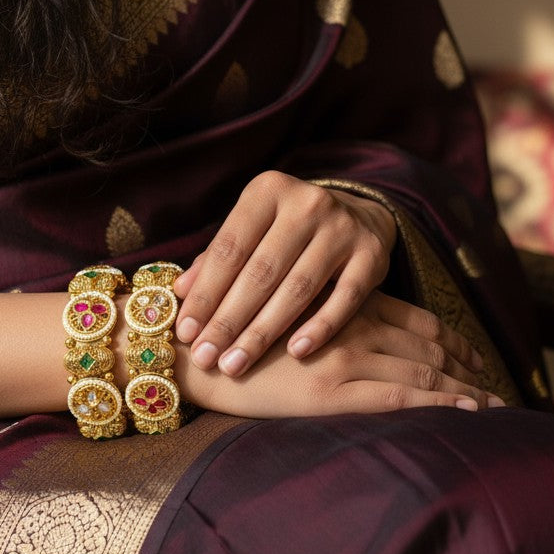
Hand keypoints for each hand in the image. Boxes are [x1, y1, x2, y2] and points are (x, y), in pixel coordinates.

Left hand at [174, 171, 399, 376]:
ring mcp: (344, 227)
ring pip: (298, 289)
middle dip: (228, 320)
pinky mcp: (373, 255)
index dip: (205, 293)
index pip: (229, 248)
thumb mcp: (252, 232)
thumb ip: (217, 260)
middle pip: (260, 271)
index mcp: (268, 190)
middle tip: (205, 357)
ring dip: (264, 332)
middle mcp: (307, 203)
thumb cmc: (287, 232)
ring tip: (236, 364)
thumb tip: (180, 293)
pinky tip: (295, 353)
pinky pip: (344, 299)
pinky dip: (320, 328)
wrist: (359, 216)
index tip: (185, 332)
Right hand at [175, 290, 502, 417]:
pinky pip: (402, 398)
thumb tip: (349, 331)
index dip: (448, 336)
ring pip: (424, 370)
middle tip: (494, 379)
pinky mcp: (333, 393)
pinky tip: (469, 410)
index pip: (413, 317)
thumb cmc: (234, 336)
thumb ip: (319, 315)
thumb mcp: (283, 315)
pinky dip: (442, 403)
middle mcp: (352, 327)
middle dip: (465, 363)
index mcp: (341, 306)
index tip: (470, 351)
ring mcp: (345, 358)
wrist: (192, 356)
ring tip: (496, 403)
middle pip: (428, 343)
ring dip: (465, 386)